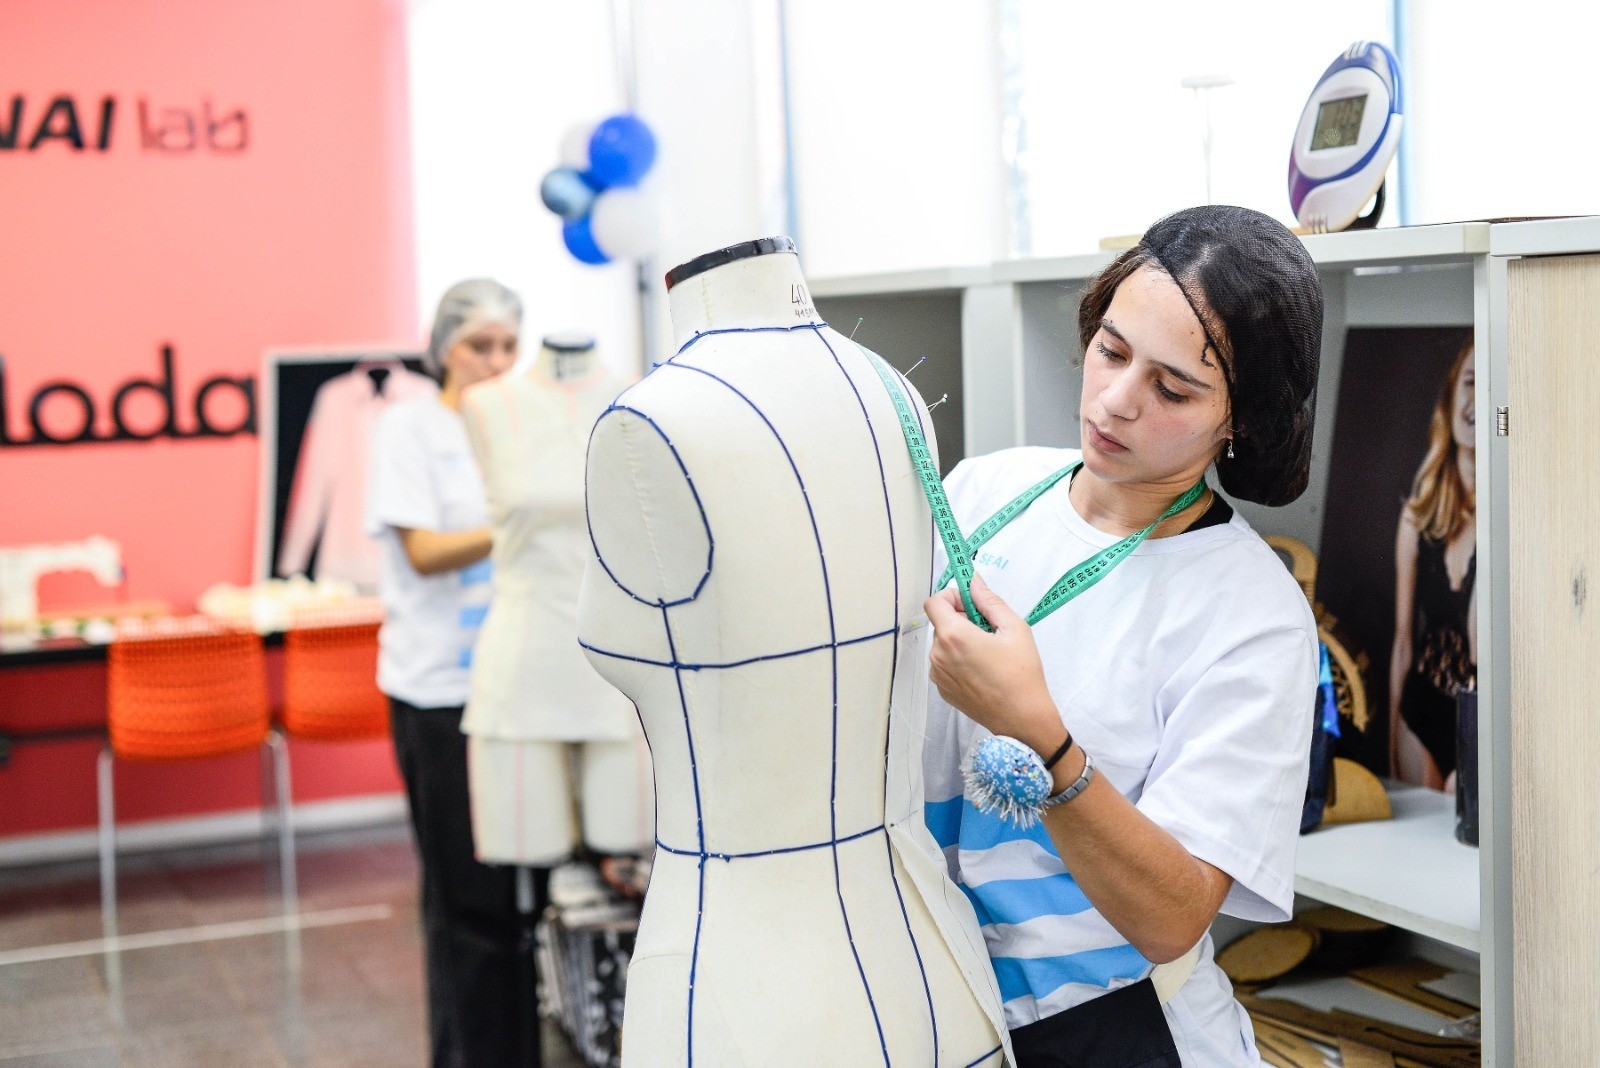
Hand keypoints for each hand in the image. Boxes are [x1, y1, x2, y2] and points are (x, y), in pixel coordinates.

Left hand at [924, 573, 1061, 754]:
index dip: (951, 597)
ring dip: (960, 640)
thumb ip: (989, 600)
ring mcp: (937, 674)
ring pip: (943, 643)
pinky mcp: (942, 689)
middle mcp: (938, 655)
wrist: (1021, 718)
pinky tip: (982, 670)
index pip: (934, 602)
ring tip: (988, 653)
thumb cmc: (1022, 673)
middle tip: (989, 631)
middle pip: (941, 623)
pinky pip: (944, 663)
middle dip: (961, 620)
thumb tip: (974, 581)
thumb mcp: (1014, 628)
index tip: (971, 604)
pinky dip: (958, 659)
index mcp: (953, 636)